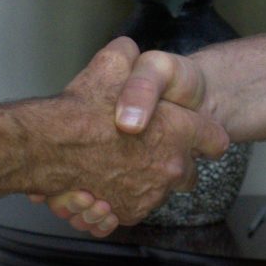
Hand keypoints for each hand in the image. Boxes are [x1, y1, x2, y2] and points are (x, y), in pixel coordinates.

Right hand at [23, 39, 228, 232]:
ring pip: (159, 192)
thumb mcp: (112, 61)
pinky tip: (103, 184)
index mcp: (180, 130)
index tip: (193, 135)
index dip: (204, 135)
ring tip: (117, 165)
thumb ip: (131, 54)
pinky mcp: (128, 213)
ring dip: (144, 181)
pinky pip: (133, 208)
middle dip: (173, 163)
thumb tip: (131, 52)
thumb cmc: (83, 107)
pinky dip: (121, 199)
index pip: (216, 140)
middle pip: (189, 173)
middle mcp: (172, 167)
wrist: (49, 146)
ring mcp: (151, 194)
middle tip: (147, 149)